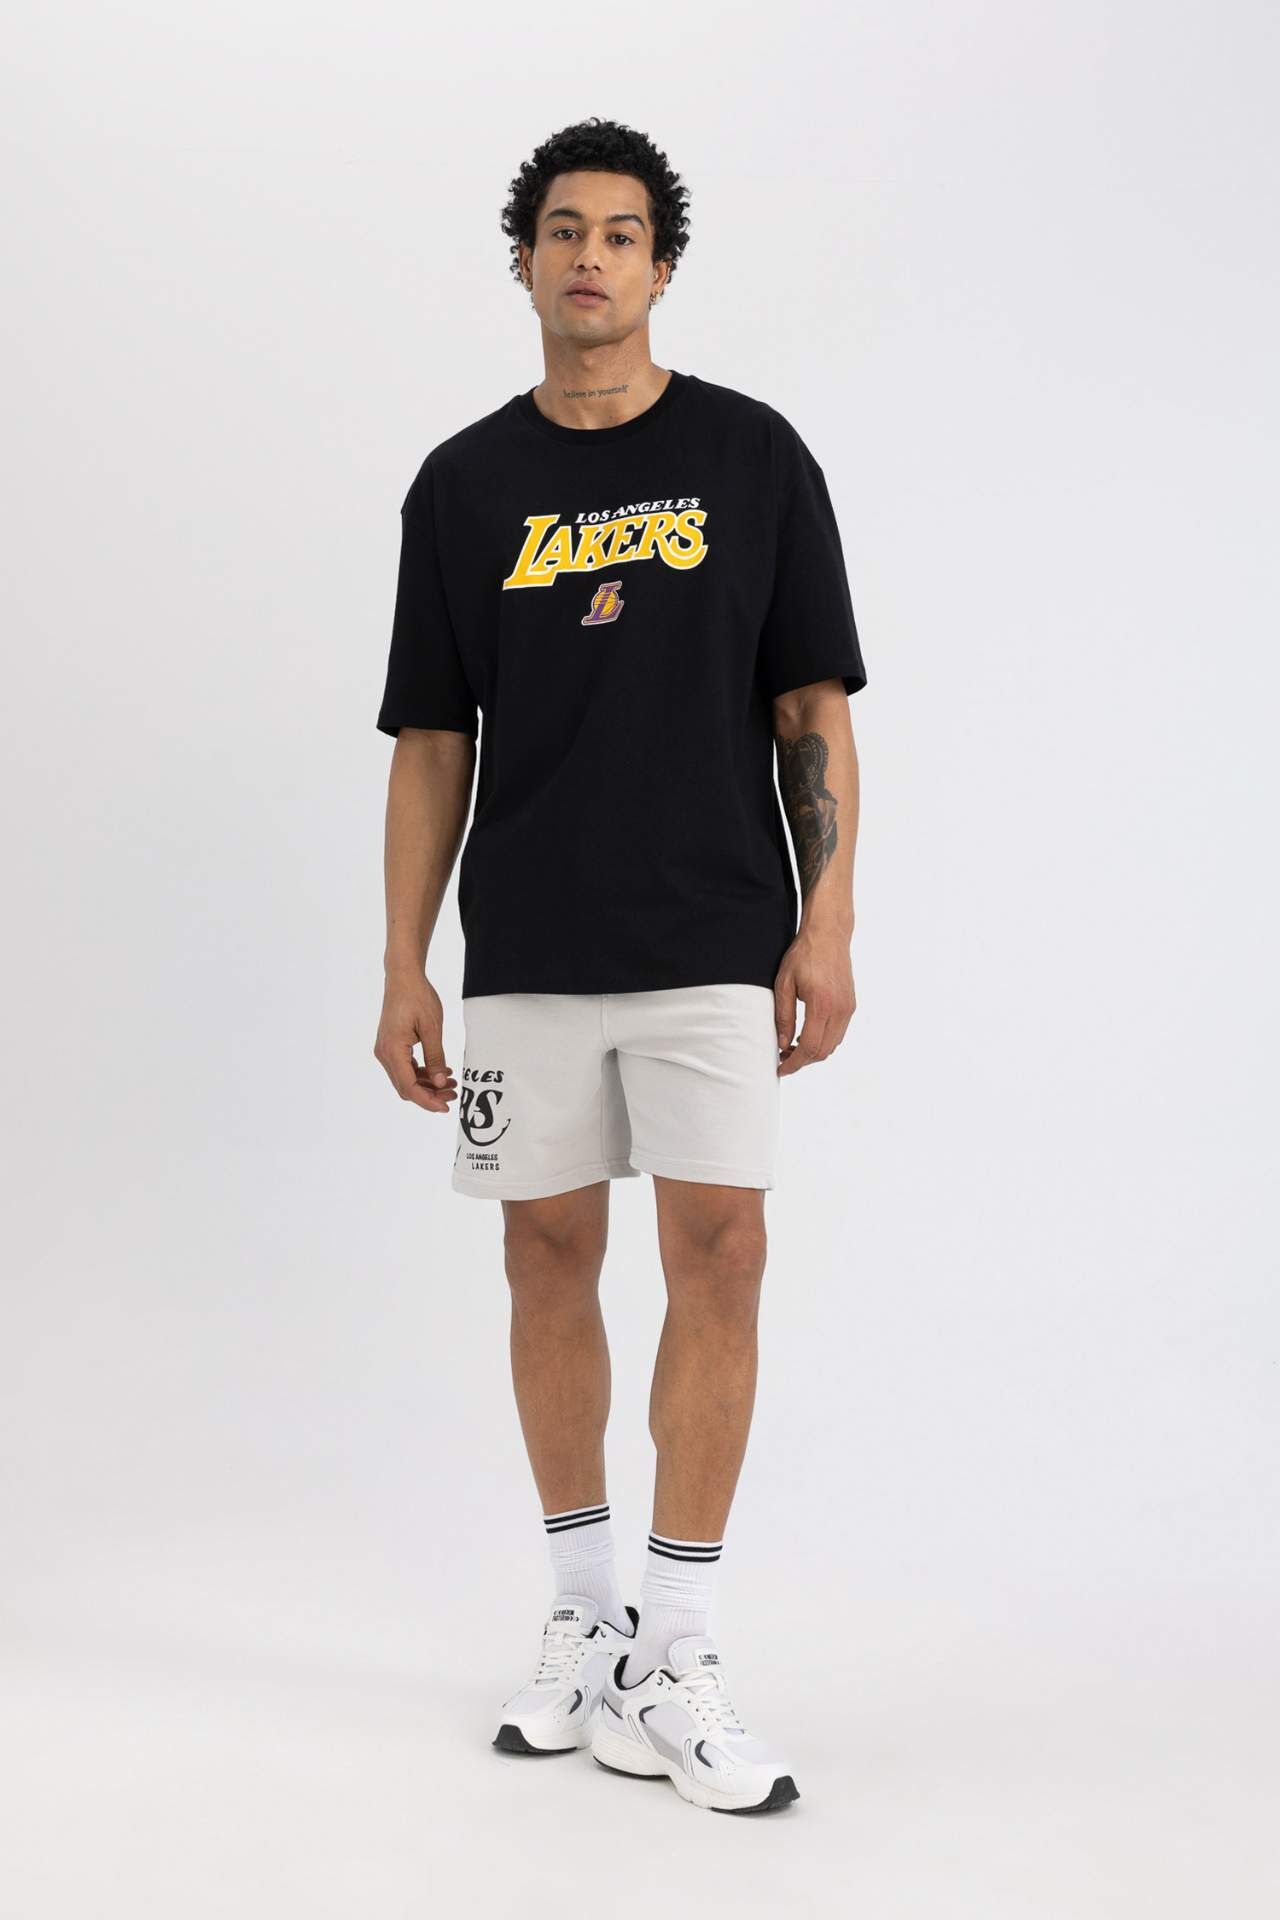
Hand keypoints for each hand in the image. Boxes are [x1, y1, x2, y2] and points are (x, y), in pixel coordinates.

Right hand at [374, 971, 457, 1112]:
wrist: (403, 977)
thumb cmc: (417, 997)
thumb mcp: (432, 1028)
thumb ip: (436, 1057)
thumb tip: (440, 1083)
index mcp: (393, 1050)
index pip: (409, 1087)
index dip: (428, 1101)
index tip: (446, 1106)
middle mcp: (384, 1053)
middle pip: (406, 1087)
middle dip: (430, 1095)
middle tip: (453, 1093)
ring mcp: (385, 1050)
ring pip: (405, 1079)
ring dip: (427, 1085)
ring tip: (450, 1082)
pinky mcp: (390, 1046)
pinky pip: (405, 1067)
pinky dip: (421, 1073)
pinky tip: (440, 1071)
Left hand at [774, 930, 855, 1075]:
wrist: (829, 935)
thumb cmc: (804, 955)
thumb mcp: (784, 984)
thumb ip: (783, 1016)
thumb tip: (782, 1044)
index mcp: (821, 1005)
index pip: (809, 1047)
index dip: (794, 1063)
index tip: (780, 1069)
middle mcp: (840, 1010)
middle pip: (822, 1051)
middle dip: (802, 1061)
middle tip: (783, 1059)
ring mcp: (848, 1008)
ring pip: (832, 1045)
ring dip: (813, 1052)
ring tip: (792, 1048)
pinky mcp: (851, 1005)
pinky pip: (839, 1033)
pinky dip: (823, 1041)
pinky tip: (807, 1035)